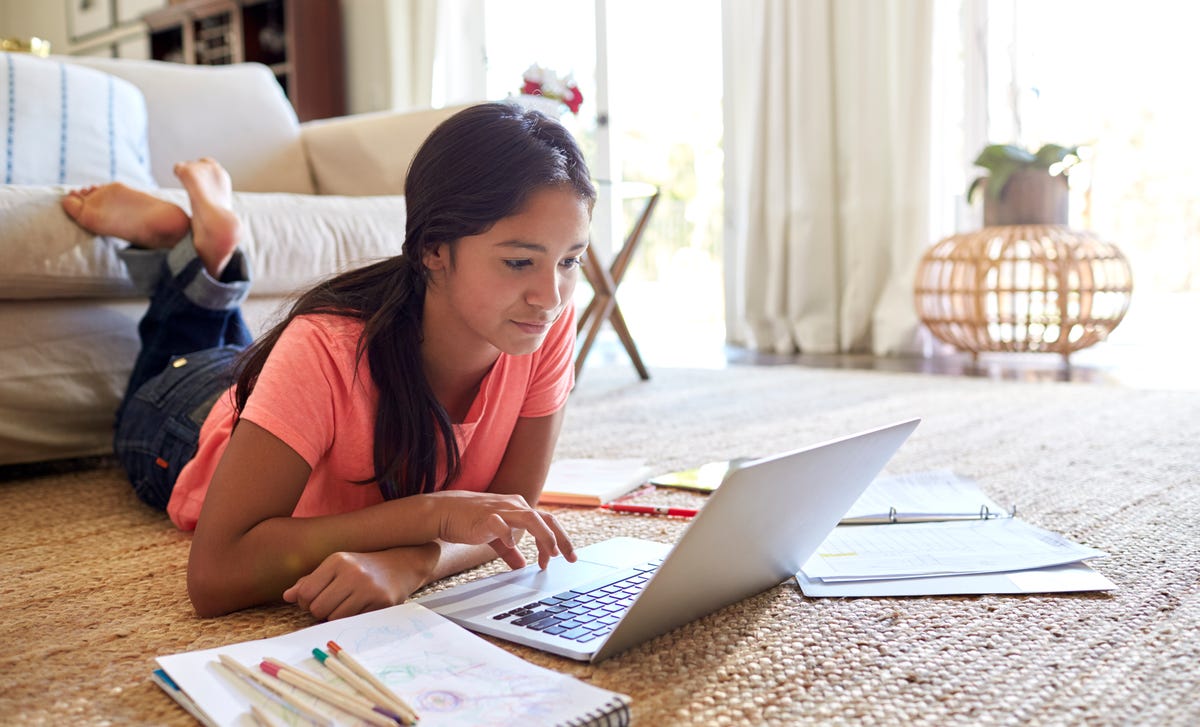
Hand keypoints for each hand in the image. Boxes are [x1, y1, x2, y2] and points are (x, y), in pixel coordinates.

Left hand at [281, 545, 436, 620]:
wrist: (402, 565)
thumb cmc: (362, 568)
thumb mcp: (336, 567)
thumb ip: (310, 581)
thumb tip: (288, 596)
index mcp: (337, 560)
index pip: (306, 593)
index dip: (306, 602)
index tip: (317, 599)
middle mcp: (352, 572)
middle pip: (318, 608)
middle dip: (321, 612)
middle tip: (332, 604)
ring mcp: (368, 588)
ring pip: (334, 618)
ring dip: (336, 617)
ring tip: (346, 606)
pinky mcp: (381, 602)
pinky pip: (353, 622)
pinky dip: (352, 619)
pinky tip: (360, 607)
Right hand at [421, 490, 575, 569]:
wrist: (445, 512)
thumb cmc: (471, 521)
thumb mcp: (495, 537)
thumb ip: (509, 551)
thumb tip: (521, 566)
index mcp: (519, 508)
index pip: (547, 522)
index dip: (558, 540)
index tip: (562, 559)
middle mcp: (514, 506)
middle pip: (547, 519)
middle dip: (561, 539)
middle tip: (571, 558)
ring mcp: (501, 510)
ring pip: (531, 518)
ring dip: (544, 536)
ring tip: (550, 554)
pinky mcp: (485, 517)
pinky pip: (501, 524)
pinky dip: (509, 535)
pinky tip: (512, 546)